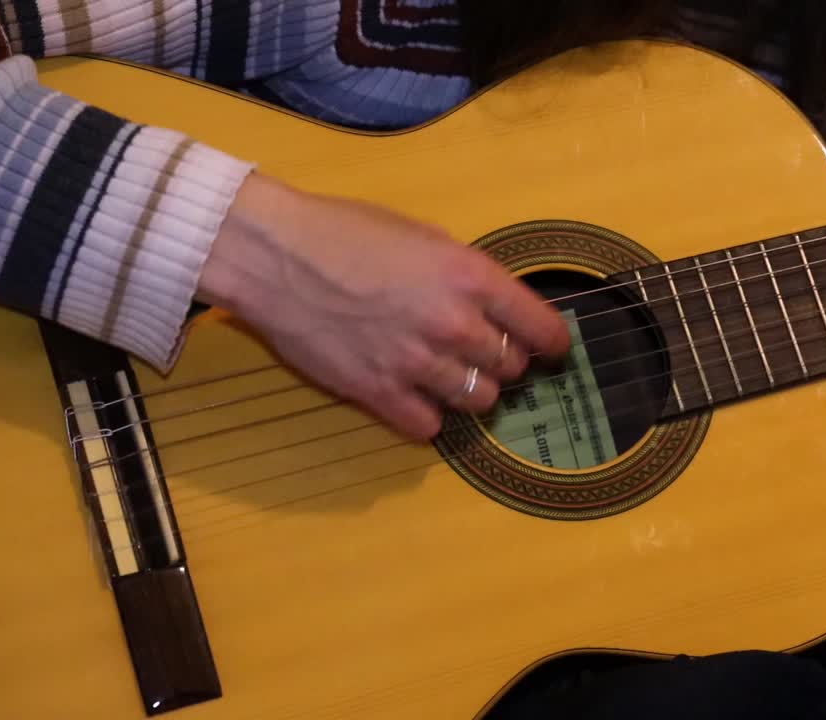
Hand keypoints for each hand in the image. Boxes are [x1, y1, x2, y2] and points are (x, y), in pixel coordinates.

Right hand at [196, 173, 569, 440]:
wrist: (274, 255)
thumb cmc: (344, 231)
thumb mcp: (423, 236)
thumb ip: (465, 276)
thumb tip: (493, 308)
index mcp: (471, 277)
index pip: (542, 329)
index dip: (551, 343)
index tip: (549, 349)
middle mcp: (453, 325)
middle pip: (511, 368)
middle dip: (503, 362)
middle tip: (481, 352)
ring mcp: (417, 364)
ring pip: (477, 401)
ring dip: (470, 391)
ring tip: (447, 374)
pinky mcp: (379, 394)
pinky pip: (429, 427)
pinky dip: (427, 416)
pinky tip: (413, 395)